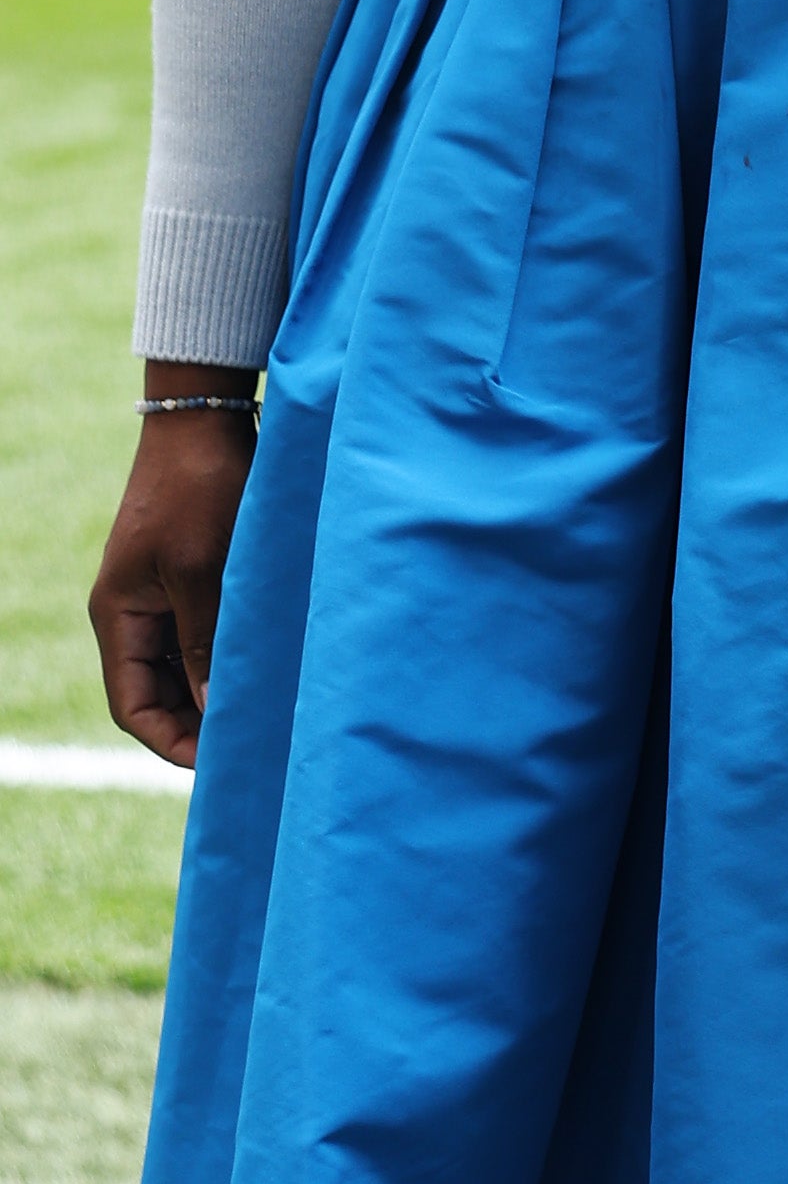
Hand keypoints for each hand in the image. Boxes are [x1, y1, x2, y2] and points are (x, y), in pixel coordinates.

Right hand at [88, 389, 256, 770]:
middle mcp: (136, 612)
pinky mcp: (195, 573)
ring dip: (219, 692)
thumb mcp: (202, 569)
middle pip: (160, 693)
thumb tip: (215, 711)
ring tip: (267, 718)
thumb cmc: (199, 488)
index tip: (217, 767)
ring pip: (187, 666)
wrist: (206, 416)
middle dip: (198, 726)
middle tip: (253, 750)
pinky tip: (271, 670)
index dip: (170, 743)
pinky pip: (207, 633)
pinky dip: (232, 656)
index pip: (132, 706)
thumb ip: (207, 640)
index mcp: (119, 616)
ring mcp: (164, 593)